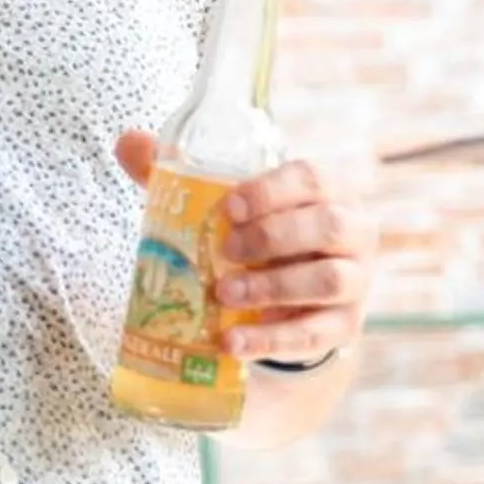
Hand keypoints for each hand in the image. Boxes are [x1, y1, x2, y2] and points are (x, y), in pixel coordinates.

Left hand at [114, 133, 370, 366]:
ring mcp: (355, 281)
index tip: (230, 207)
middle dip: (273, 238)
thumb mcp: (226, 201)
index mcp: (327, 190)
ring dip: (273, 288)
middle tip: (224, 250)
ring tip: (223, 295)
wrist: (294, 292)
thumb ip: (180, 172)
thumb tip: (127, 141)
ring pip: (329, 281)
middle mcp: (353, 231)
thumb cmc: (259, 230)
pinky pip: (315, 334)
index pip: (313, 178)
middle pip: (330, 227)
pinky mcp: (343, 326)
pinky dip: (270, 340)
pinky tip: (232, 342)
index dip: (273, 190)